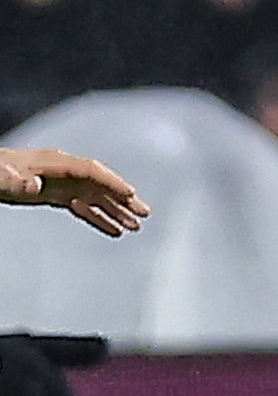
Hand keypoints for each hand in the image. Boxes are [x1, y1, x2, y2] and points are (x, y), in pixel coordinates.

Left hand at [0, 146, 147, 236]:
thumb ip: (17, 181)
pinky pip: (83, 208)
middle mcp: (64, 172)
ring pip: (96, 198)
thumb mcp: (2, 178)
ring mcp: (61, 184)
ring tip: (137, 227)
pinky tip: (115, 231)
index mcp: (54, 163)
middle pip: (100, 183)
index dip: (111, 181)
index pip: (91, 170)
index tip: (131, 194)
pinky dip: (99, 218)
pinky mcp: (56, 195)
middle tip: (145, 213)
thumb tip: (34, 185)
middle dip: (123, 198)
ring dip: (116, 211)